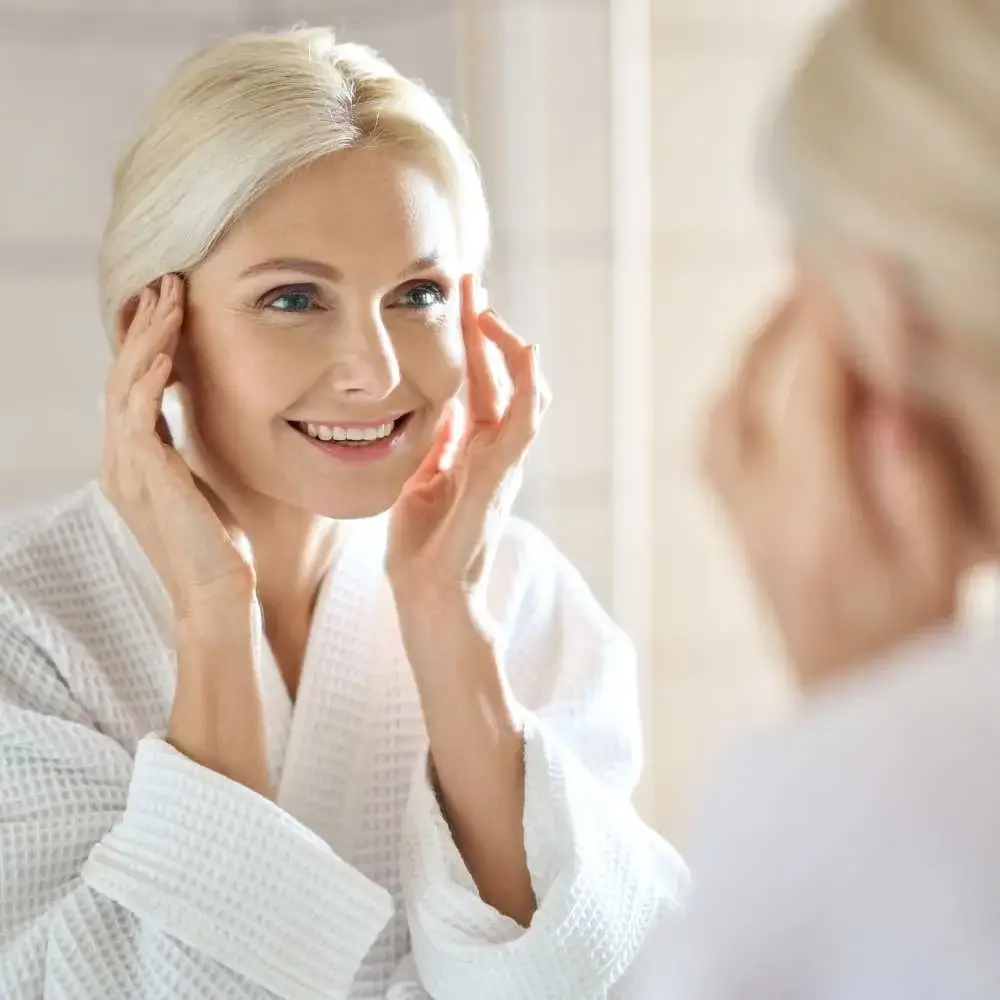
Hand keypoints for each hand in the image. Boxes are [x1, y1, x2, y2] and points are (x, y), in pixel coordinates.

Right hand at [101, 274, 254, 617]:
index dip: (144, 340)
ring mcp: (127, 470)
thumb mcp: (198, 481)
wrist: (217, 592)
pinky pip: (138, 420)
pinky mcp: (146, 481)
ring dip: (149, 340)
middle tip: (164, 283)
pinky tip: (167, 356)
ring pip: (126, 387)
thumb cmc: (217, 541)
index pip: (131, 384)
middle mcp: (120, 460)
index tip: (165, 303)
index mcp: (131, 458)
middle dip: (143, 327)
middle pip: (122, 375)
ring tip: (169, 300)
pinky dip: (150, 384)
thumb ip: (185, 449)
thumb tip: (193, 415)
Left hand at [386, 276, 549, 633]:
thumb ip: (439, 446)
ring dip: (507, 347)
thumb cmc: (423, 548)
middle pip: (503, 377)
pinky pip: (524, 425)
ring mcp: (503, 465)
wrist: (428, 597)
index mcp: (474, 450)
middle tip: (469, 282)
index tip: (457, 298)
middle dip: (488, 328)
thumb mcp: (422, 481)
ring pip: (524, 393)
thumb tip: (445, 409)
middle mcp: (495, 451)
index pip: (481, 382)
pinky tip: (524, 351)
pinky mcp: (500, 480)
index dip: (472, 340)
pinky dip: (528, 387)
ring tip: (486, 308)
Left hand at [701, 270, 977, 689]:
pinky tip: (764, 380)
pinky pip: (711, 446)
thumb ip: (914, 475)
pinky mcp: (737, 528)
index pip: (813, 391)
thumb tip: (880, 396)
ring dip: (754, 354)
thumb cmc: (912, 638)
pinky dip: (733, 396)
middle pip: (752, 391)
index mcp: (819, 515)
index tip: (846, 254)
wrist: (856, 705)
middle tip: (821, 267)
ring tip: (796, 313)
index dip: (829, 316)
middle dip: (785, 319)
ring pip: (720, 414)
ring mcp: (740, 520)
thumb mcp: (942, 561)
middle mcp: (762, 510)